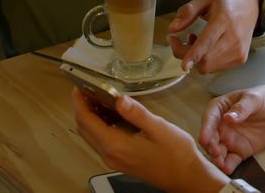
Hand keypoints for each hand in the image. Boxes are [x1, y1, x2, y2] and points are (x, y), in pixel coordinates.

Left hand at [71, 89, 226, 191]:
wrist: (186, 176)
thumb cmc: (176, 154)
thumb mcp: (159, 128)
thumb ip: (137, 113)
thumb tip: (119, 99)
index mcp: (115, 145)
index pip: (87, 121)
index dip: (79, 103)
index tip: (78, 88)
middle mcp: (110, 155)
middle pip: (84, 129)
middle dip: (82, 109)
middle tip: (86, 90)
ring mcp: (114, 160)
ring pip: (91, 136)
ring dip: (90, 118)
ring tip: (97, 99)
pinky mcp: (120, 161)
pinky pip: (101, 142)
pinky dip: (99, 127)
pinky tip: (111, 116)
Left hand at [167, 0, 259, 73]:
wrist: (252, 4)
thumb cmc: (227, 0)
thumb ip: (188, 11)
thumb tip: (173, 28)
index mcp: (224, 19)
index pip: (208, 41)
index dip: (194, 55)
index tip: (184, 65)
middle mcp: (234, 38)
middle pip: (206, 59)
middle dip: (185, 55)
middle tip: (176, 41)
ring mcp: (239, 50)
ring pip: (209, 67)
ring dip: (195, 58)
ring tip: (194, 40)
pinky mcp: (241, 58)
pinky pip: (216, 67)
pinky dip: (206, 60)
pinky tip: (206, 46)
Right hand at [199, 84, 264, 173]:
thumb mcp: (253, 99)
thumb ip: (241, 108)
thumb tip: (228, 118)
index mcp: (220, 108)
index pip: (210, 119)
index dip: (206, 129)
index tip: (204, 139)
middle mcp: (220, 126)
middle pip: (211, 138)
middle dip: (211, 146)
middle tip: (215, 152)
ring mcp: (229, 139)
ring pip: (218, 151)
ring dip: (217, 158)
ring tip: (220, 163)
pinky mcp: (239, 151)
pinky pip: (231, 160)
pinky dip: (228, 165)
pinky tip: (227, 169)